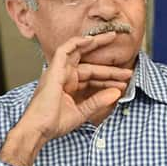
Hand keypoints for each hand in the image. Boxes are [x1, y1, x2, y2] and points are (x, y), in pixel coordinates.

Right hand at [0, 33, 132, 165]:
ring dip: (95, 43)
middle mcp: (64, 77)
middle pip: (89, 64)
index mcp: (70, 86)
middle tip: (127, 55)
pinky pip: (63, 51)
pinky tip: (91, 40)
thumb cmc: (55, 123)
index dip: (111, 77)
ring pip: (79, 52)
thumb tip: (117, 92)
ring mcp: (58, 72)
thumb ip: (99, 101)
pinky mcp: (53, 71)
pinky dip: (76, 43)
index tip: (128, 78)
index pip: (95, 77)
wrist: (39, 129)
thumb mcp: (83, 112)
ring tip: (112, 36)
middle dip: (108, 62)